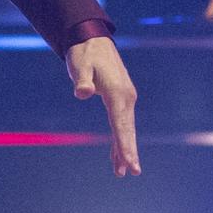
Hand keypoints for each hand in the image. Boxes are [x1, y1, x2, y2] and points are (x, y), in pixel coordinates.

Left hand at [67, 36, 139, 177]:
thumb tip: (82, 92)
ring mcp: (125, 99)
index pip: (122, 124)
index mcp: (118, 93)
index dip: (125, 144)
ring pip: (125, 129)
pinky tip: (117, 156)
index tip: (129, 161)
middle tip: (132, 173)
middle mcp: (126, 97)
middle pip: (128, 130)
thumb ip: (82, 80)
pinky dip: (120, 139)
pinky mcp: (119, 99)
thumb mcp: (80, 66)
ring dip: (124, 149)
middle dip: (129, 152)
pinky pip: (121, 123)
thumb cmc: (84, 54)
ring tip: (123, 172)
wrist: (92, 40)